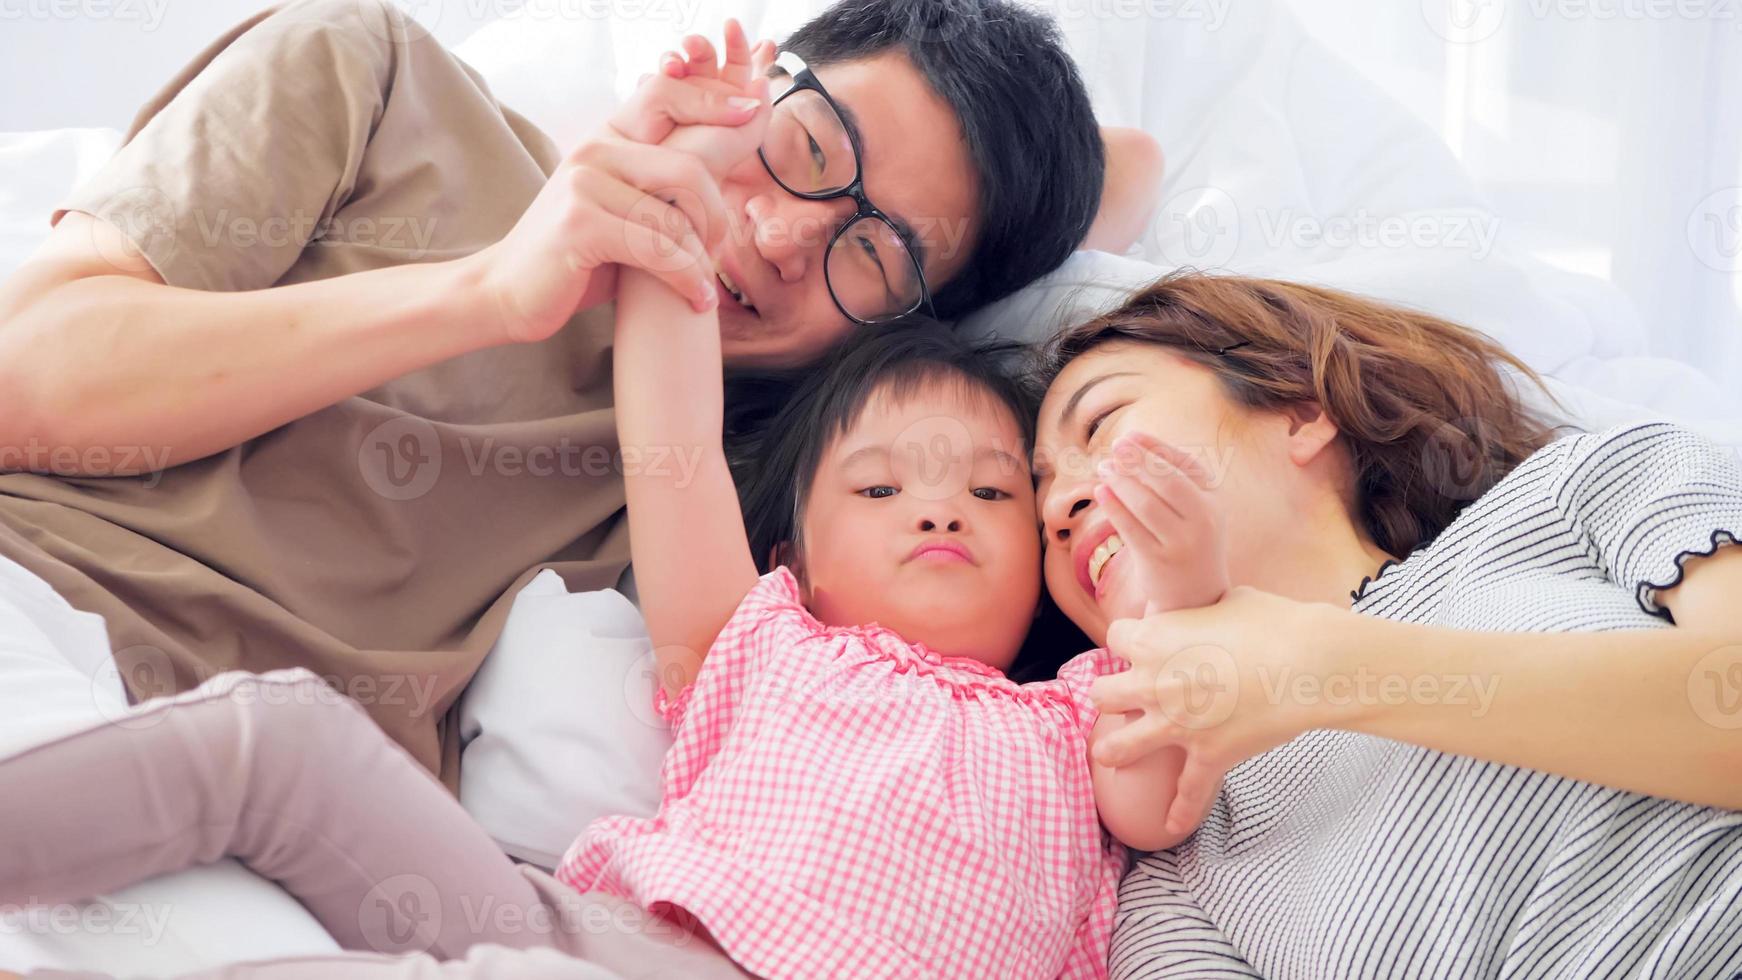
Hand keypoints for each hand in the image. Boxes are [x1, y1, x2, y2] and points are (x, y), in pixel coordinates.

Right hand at [464, 25, 771, 343]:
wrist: (508, 292)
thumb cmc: (576, 257)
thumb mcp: (621, 209)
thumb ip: (658, 187)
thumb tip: (719, 170)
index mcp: (606, 138)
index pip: (665, 94)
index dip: (711, 99)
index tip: (749, 111)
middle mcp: (594, 150)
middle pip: (688, 168)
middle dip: (716, 216)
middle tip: (719, 250)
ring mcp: (584, 185)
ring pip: (675, 219)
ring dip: (700, 263)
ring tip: (704, 289)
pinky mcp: (580, 224)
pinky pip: (657, 250)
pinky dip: (685, 280)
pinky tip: (694, 299)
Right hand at [645, 22, 777, 178]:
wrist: (666, 180)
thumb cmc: (704, 161)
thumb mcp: (743, 136)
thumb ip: (758, 110)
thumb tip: (762, 80)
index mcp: (728, 101)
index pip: (738, 65)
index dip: (742, 47)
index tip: (742, 33)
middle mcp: (703, 96)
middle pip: (705, 56)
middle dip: (701, 46)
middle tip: (693, 45)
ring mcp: (676, 96)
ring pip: (678, 61)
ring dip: (675, 56)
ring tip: (672, 66)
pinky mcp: (651, 100)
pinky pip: (654, 76)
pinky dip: (657, 71)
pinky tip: (659, 75)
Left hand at [1089, 587, 1346, 835]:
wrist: (1309, 662)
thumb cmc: (1273, 622)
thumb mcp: (1228, 598)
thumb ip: (1203, 607)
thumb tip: (1205, 605)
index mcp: (1154, 639)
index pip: (1114, 637)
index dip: (1128, 640)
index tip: (1140, 644)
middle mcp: (1153, 683)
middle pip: (1101, 693)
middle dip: (1110, 693)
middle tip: (1124, 696)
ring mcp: (1177, 724)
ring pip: (1119, 746)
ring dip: (1113, 750)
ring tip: (1108, 755)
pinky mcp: (1208, 754)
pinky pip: (1187, 792)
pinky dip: (1180, 812)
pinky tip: (1168, 827)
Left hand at [1094, 431, 1230, 615]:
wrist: (1196, 595)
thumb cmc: (1189, 541)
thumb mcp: (1196, 510)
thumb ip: (1175, 480)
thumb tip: (1133, 446)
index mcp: (1214, 502)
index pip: (1185, 465)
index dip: (1155, 447)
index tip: (1130, 436)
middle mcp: (1203, 522)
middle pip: (1166, 482)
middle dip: (1137, 461)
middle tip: (1115, 447)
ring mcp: (1180, 543)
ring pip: (1145, 504)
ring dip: (1121, 481)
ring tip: (1104, 467)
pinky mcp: (1157, 561)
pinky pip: (1130, 529)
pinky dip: (1113, 507)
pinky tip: (1100, 491)